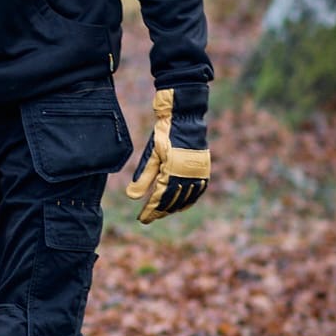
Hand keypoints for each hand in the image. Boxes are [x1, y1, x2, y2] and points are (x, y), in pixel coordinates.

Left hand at [126, 84, 209, 223]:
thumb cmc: (164, 134)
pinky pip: (198, 191)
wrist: (184, 116)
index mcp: (173, 173)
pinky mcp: (204, 169)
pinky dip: (189, 200)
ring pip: (186, 199)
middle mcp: (188, 176)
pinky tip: (181, 204)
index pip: (160, 200)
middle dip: (160, 211)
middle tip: (149, 217)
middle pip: (173, 202)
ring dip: (174, 207)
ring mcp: (198, 173)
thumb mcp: (151, 155)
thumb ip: (143, 178)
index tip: (142, 219)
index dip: (150, 211)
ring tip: (161, 212)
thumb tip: (131, 197)